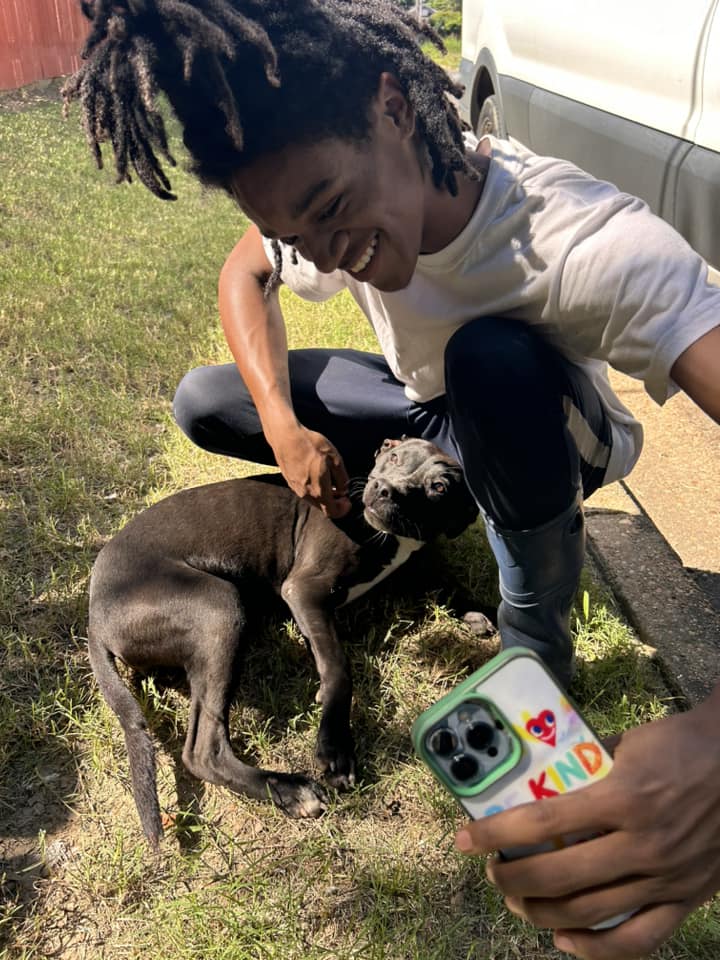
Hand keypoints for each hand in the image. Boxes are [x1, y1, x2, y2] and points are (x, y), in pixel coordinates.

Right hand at [272, 426, 349, 517]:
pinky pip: (305, 492)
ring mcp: (296, 488)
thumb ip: (342, 477)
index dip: (343, 509)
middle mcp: (306, 494)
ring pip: (314, 500)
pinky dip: (314, 489)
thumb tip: (344, 489)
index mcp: (319, 490)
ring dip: (324, 496)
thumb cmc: (310, 445)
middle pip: (323, 507)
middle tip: (342, 491)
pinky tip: (317, 475)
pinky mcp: (290, 482)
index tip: (347, 500)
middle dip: (335, 502)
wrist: (286, 436)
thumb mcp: (335, 458)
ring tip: (330, 482)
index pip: (333, 512)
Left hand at [454, 690, 719, 959]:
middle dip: (512, 879)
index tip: (465, 838)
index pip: (544, 824)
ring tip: (517, 902)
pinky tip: (566, 941)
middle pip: (559, 877)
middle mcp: (644, 844)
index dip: (496, 834)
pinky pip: (640, 941)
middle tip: (491, 870)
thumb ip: (587, 763)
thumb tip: (541, 778)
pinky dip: (597, 950)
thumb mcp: (629, 741)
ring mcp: (667, 878)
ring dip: (542, 913)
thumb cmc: (682, 743)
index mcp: (624, 797)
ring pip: (591, 914)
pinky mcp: (688, 899)